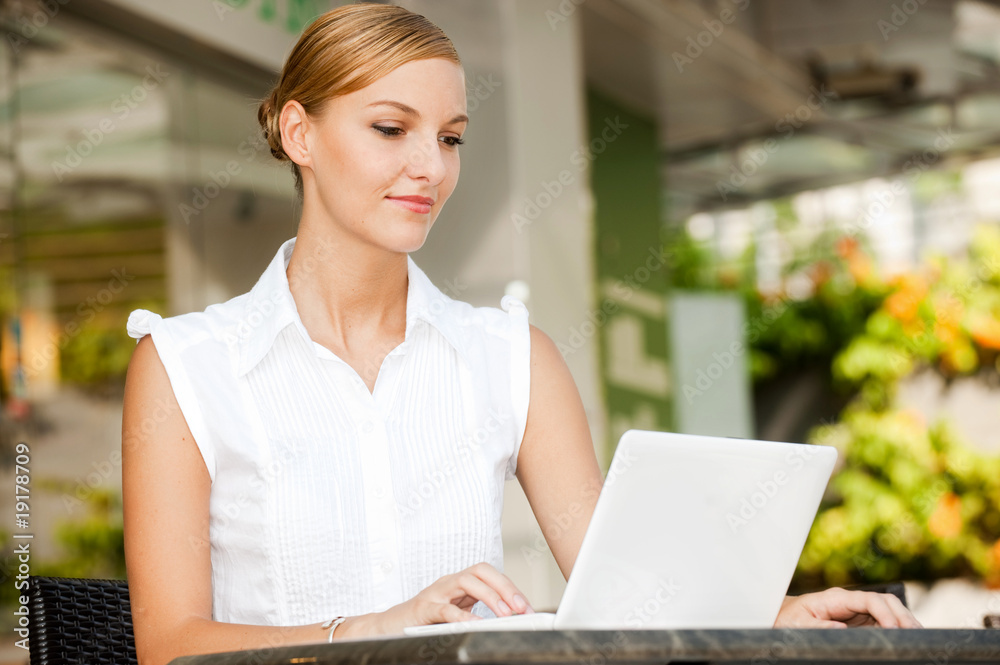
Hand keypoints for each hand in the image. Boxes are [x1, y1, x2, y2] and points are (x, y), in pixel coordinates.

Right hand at [372, 562, 534, 633]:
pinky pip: (445, 609)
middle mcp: (448, 583)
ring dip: (489, 596)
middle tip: (521, 607)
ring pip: (466, 582)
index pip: (489, 574)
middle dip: (504, 587)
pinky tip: (476, 625)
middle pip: (481, 571)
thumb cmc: (423, 621)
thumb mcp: (454, 613)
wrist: (387, 627)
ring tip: (505, 614)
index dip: (510, 587)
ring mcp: (435, 593)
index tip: (526, 607)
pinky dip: (462, 616)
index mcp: (458, 584)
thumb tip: (507, 618)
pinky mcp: (422, 609)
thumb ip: (474, 611)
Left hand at [774, 588, 922, 627]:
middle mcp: (850, 602)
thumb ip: (818, 625)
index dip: (885, 613)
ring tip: (920, 637)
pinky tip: (908, 638)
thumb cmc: (788, 620)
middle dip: (902, 616)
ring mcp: (857, 611)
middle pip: (885, 602)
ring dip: (905, 621)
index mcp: (835, 598)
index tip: (895, 630)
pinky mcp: (860, 621)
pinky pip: (884, 622)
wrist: (783, 618)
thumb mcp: (798, 624)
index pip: (869, 599)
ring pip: (889, 611)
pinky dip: (898, 628)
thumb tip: (841, 628)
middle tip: (916, 635)